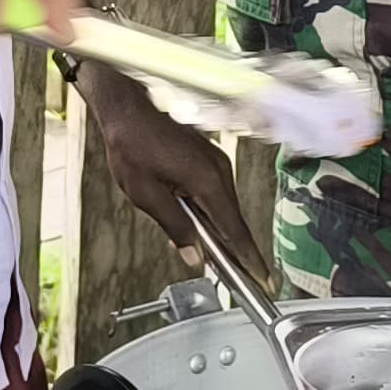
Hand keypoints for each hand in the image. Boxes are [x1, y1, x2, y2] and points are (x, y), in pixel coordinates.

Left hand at [84, 84, 257, 270]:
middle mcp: (219, 170)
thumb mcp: (146, 194)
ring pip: (225, 208)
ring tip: (227, 262)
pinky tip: (204, 228)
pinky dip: (215, 214)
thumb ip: (174, 226)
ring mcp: (216, 163)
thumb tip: (194, 255)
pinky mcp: (208, 160)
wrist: (127, 109)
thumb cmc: (132, 145)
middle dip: (239, 251)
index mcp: (207, 181)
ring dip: (224, 233)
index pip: (234, 230)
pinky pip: (217, 194)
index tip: (263, 280)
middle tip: (248, 280)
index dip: (248, 258)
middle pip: (234, 220)